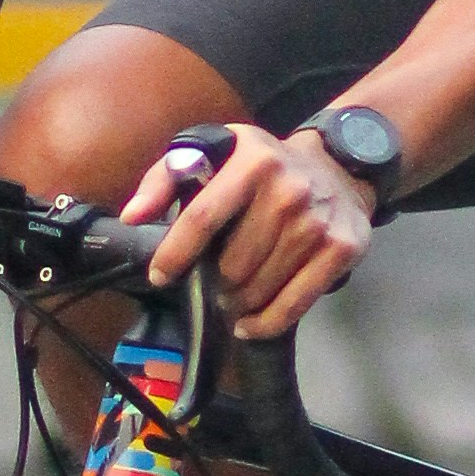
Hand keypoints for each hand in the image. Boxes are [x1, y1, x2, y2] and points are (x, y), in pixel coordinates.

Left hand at [119, 120, 373, 341]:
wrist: (340, 167)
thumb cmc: (265, 165)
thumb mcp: (216, 151)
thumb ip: (166, 178)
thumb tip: (133, 215)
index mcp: (252, 162)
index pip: (203, 218)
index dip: (175, 253)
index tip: (160, 276)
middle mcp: (288, 191)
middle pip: (231, 264)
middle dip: (214, 280)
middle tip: (214, 280)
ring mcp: (317, 224)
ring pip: (257, 289)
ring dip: (237, 302)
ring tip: (233, 295)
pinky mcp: (341, 250)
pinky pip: (293, 306)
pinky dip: (265, 324)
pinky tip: (249, 324)